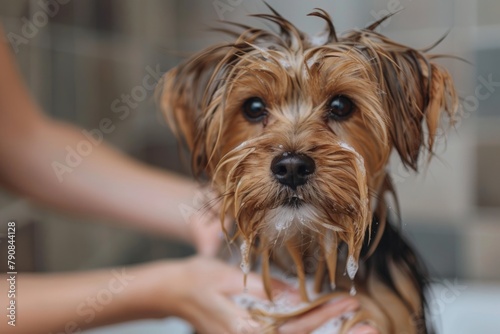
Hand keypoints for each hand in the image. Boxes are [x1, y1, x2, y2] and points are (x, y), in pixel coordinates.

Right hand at [153, 256, 362, 333]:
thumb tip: (301, 297)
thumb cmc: (199, 280)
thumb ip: (266, 292)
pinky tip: (325, 326)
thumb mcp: (231, 279)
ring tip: (359, 330)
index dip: (323, 315)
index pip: (294, 327)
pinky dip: (307, 333)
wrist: (173, 292)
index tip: (348, 302)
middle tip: (371, 329)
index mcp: (245, 329)